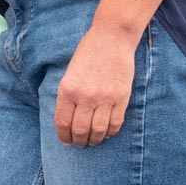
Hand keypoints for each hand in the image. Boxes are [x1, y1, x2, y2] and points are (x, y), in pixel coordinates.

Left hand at [54, 26, 135, 146]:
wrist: (111, 39)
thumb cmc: (87, 53)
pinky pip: (115, 124)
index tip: (65, 141)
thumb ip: (69, 94)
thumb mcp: (70, 72)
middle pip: (80, 130)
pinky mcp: (122, 99)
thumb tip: (68, 118)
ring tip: (92, 142)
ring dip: (94, 140)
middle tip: (79, 144)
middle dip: (78, 141)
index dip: (64, 136)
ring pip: (98, 131)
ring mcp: (105, 99)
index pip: (63, 122)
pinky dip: (110, 133)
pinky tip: (106, 134)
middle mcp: (85, 96)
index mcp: (68, 89)